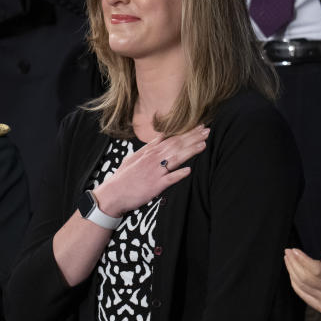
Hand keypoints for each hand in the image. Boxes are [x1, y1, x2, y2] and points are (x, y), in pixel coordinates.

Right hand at [92, 125, 209, 216]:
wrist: (113, 193)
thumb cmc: (124, 177)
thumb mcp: (135, 157)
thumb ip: (150, 146)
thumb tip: (162, 136)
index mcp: (150, 152)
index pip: (171, 138)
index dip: (186, 132)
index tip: (199, 126)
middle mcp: (153, 159)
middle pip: (176, 145)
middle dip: (193, 137)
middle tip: (207, 130)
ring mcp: (154, 172)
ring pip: (175, 159)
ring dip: (190, 151)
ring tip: (203, 145)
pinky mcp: (154, 186)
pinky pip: (168, 179)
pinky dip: (178, 174)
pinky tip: (189, 170)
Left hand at [283, 248, 320, 320]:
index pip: (315, 269)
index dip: (301, 259)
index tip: (295, 250)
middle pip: (304, 277)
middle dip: (293, 263)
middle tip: (288, 252)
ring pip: (301, 286)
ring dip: (292, 272)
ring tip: (288, 261)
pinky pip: (304, 295)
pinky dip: (295, 284)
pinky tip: (293, 276)